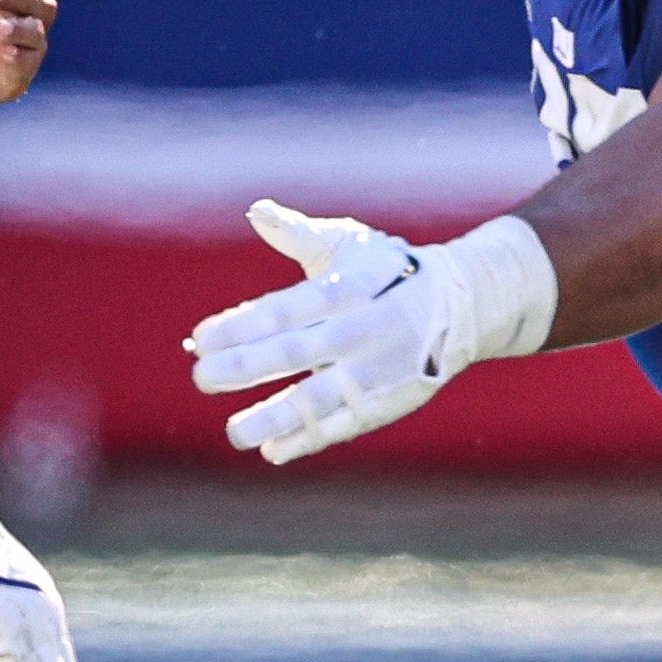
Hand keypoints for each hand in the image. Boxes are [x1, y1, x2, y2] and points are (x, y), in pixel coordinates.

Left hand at [185, 200, 557, 464]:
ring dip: (274, 417)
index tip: (200, 337)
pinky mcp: (386, 403)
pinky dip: (308, 439)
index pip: (285, 309)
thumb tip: (256, 211)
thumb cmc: (388, 271)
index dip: (241, 324)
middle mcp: (359, 331)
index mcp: (345, 290)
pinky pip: (343, 426)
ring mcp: (374, 372)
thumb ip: (298, 234)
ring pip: (319, 398)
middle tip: (200, 377)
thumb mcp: (349, 244)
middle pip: (295, 352)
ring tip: (233, 433)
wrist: (462, 305)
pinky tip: (271, 451)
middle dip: (245, 367)